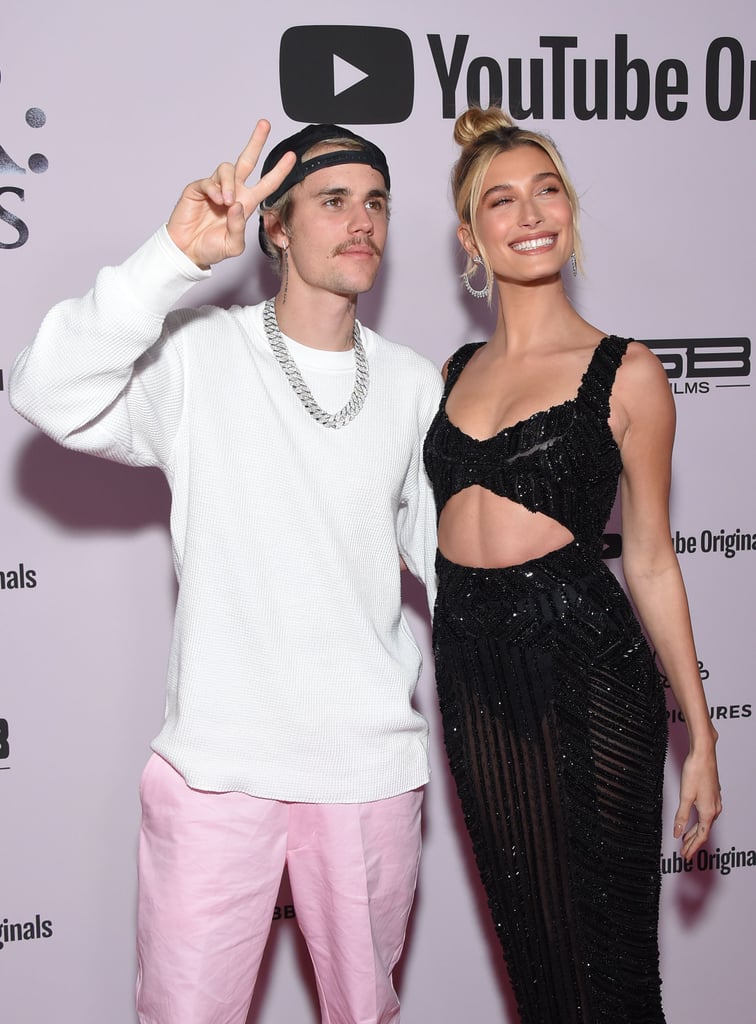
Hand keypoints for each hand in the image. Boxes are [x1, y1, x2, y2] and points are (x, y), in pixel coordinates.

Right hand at [166, 119, 295, 268]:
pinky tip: (215, 201)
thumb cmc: (212, 248)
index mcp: (245, 203)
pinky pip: (209, 181)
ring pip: (228, 169)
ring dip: (229, 183)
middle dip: (256, 141)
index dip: (279, 171)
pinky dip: (214, 189)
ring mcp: (215, 188)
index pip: (266, 183)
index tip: (292, 156)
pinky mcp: (198, 189)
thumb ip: (238, 228)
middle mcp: (233, 191)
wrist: (188, 251)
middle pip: (246, 160)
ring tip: (227, 201)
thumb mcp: (233, 245)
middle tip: (265, 124)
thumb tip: (236, 205)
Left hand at [673, 742, 722, 860]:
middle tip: (684, 852)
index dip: (692, 848)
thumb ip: (681, 816)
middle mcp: (714, 809)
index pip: (700, 836)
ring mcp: (715, 801)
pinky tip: (693, 821)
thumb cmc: (695, 772)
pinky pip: (706, 814)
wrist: (704, 754)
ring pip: (705, 823)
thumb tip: (677, 833)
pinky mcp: (712, 795)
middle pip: (703, 831)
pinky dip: (698, 822)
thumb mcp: (685, 796)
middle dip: (692, 842)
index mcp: (708, 812)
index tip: (685, 856)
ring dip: (695, 832)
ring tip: (685, 839)